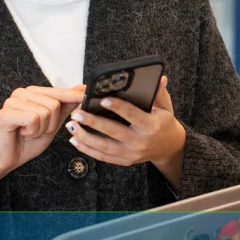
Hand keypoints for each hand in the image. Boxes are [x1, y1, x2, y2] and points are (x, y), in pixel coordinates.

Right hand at [0, 85, 85, 199]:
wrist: (8, 160)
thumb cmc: (28, 142)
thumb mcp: (53, 124)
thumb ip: (65, 107)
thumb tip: (81, 89)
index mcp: (33, 92)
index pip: (58, 91)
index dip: (74, 96)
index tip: (88, 91)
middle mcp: (22, 92)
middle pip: (55, 104)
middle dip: (51, 124)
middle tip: (36, 131)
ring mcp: (12, 101)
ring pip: (45, 112)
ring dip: (41, 129)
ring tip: (28, 132)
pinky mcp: (5, 113)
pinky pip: (33, 119)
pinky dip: (32, 131)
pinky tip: (21, 133)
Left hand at [65, 76, 185, 168]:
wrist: (168, 147)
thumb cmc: (164, 123)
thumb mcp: (166, 107)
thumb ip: (159, 93)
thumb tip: (159, 78)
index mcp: (151, 126)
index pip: (133, 115)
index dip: (118, 107)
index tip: (102, 100)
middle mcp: (141, 141)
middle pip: (114, 132)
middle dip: (94, 123)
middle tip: (77, 113)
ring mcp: (132, 154)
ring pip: (105, 147)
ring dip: (85, 137)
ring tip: (71, 126)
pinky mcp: (125, 161)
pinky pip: (103, 157)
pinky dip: (87, 149)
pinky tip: (75, 140)